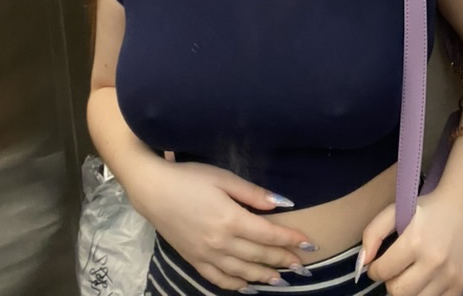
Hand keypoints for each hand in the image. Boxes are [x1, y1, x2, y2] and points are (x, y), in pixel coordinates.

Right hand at [140, 159, 316, 289]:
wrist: (153, 191)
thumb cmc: (190, 178)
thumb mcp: (223, 178)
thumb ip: (252, 193)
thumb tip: (280, 203)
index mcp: (230, 219)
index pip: (268, 234)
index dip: (290, 240)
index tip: (309, 243)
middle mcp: (220, 243)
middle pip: (258, 255)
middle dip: (283, 260)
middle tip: (302, 266)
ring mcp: (206, 255)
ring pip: (242, 272)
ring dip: (264, 276)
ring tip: (282, 279)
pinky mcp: (194, 261)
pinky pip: (219, 279)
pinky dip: (236, 285)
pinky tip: (248, 286)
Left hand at [359, 191, 462, 295]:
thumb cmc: (427, 207)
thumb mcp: (395, 210)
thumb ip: (374, 233)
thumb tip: (363, 262)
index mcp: (415, 241)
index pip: (383, 271)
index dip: (374, 269)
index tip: (377, 264)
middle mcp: (433, 262)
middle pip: (398, 292)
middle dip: (390, 283)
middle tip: (394, 270)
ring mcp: (450, 276)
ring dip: (408, 291)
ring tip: (410, 275)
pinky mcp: (461, 284)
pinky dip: (426, 294)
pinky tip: (426, 280)